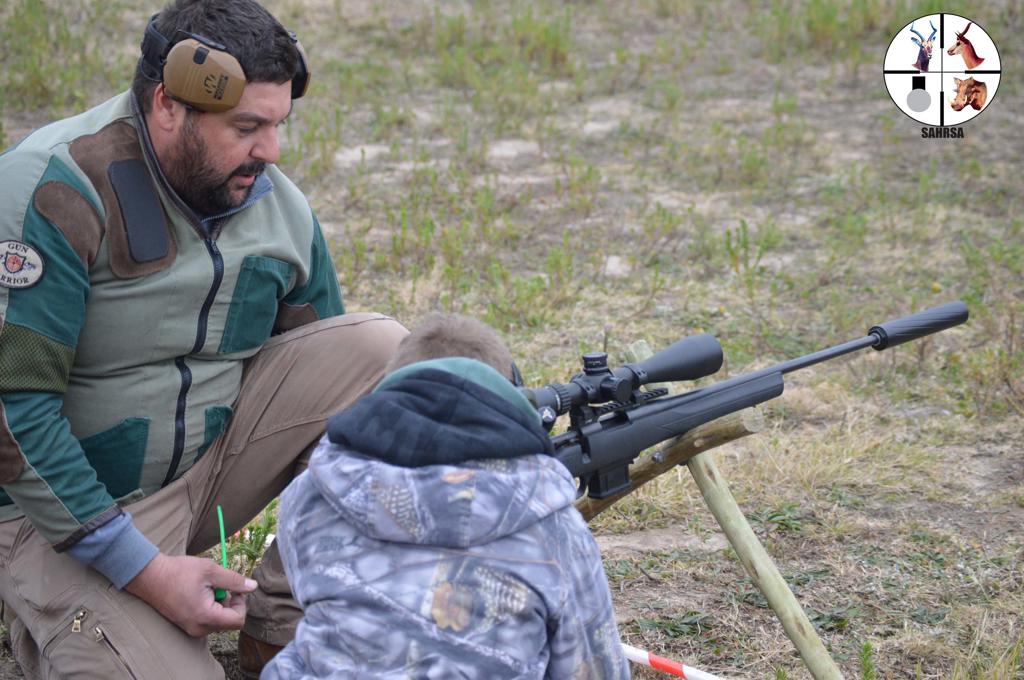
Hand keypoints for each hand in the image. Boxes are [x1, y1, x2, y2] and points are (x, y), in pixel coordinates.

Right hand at [125, 552, 256, 636]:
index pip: (238, 620)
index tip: (233, 587)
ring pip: (219, 620)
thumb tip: (253, 587)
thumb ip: (234, 580)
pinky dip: (210, 607)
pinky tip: (200, 592)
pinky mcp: (186, 625)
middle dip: (229, 602)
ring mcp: (191, 628)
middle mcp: (199, 628)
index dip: (241, 603)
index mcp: (206, 617)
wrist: (150, 576)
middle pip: (229, 621)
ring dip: (219, 604)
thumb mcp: (211, 570)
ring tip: (207, 587)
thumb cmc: (179, 572)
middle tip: (218, 585)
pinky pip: (207, 620)